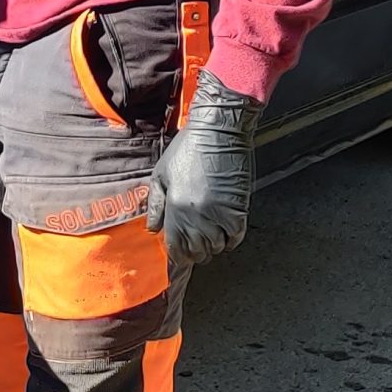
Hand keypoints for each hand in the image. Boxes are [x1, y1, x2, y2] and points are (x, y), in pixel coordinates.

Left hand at [146, 70, 261, 264]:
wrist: (219, 132)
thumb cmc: (188, 149)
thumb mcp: (161, 174)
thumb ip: (155, 205)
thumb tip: (153, 229)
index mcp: (175, 208)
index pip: (176, 248)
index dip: (177, 258)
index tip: (178, 259)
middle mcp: (197, 216)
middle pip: (197, 251)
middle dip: (194, 251)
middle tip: (194, 243)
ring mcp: (219, 214)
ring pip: (216, 247)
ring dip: (212, 245)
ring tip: (209, 234)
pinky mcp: (239, 210)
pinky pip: (236, 237)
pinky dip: (230, 238)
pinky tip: (225, 230)